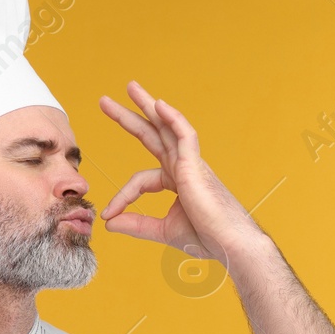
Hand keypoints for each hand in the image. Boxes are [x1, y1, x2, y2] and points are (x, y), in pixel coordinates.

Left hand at [97, 80, 264, 264]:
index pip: (140, 180)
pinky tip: (159, 105)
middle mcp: (183, 166)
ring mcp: (191, 163)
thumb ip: (136, 225)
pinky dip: (173, 118)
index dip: (123, 196)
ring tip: (129, 87)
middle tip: (106, 102)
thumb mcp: (162, 230)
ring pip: (167, 127)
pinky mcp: (196, 165)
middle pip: (152, 135)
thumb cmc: (206, 238)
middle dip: (130, 118)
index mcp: (176, 180)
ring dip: (147, 106)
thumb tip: (109, 223)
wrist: (229, 246)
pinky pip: (185, 135)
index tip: (109, 214)